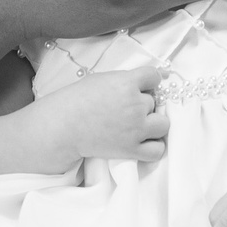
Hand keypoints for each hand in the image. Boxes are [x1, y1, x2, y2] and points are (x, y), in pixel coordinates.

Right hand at [29, 66, 170, 167]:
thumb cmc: (78, 99)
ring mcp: (135, 129)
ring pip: (163, 124)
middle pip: (155, 101)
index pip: (154, 76)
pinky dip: (154, 146)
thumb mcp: (104, 79)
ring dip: (154, 123)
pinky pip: (158, 150)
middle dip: (144, 104)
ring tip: (139, 124)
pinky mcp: (131, 149)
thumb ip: (127, 80)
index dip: (148, 81)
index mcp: (127, 83)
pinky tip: (144, 141)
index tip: (141, 86)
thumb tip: (151, 82)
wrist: (63, 126)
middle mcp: (135, 105)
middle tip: (125, 109)